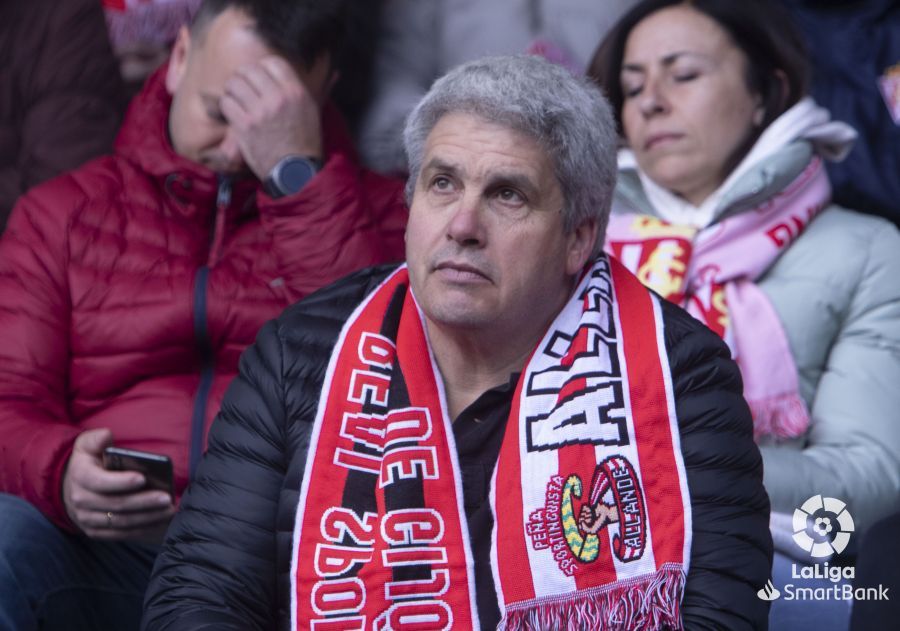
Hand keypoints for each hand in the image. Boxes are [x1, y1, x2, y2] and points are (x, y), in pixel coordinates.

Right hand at [62, 429, 174, 542]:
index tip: (142, 478)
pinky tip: (160, 521)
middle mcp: (81, 501)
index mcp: (80, 476)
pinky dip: (142, 529)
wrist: (70, 488)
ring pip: (120, 522)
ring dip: (147, 517)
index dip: (120, 482)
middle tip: (166, 498)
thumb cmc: (89, 462)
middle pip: (115, 504)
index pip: (100, 481)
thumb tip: (106, 436)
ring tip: (169, 510)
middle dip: (143, 502)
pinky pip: (121, 534)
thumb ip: (96, 439)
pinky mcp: (96, 532)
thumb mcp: (87, 444)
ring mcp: (87, 519)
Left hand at [220, 56, 322, 179]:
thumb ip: (312, 90)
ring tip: (237, 101)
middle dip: (243, 77)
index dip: (262, 67)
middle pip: (249, 70)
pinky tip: (234, 115)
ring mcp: (260, 111)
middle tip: (243, 88)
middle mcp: (278, 98)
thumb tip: (333, 73)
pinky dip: (227, 108)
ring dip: (232, 92)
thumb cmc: (305, 142)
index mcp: (297, 92)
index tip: (259, 78)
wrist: (295, 172)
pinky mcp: (245, 125)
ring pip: (234, 84)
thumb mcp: (314, 112)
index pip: (272, 62)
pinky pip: (226, 103)